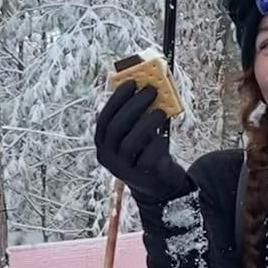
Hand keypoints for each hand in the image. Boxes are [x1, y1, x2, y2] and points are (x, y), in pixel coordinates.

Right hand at [94, 81, 193, 203]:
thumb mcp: (139, 132)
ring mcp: (122, 169)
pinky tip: (164, 137)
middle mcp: (107, 157)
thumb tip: (146, 85)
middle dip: (134, 106)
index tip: (132, 83)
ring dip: (147, 123)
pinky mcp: (140, 178)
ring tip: (162, 112)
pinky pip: (148, 158)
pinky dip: (157, 143)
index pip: (105, 119)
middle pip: (116, 128)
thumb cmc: (147, 150)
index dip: (117, 100)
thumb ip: (138, 114)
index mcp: (103, 143)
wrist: (159, 184)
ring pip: (131, 143)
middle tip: (151, 90)